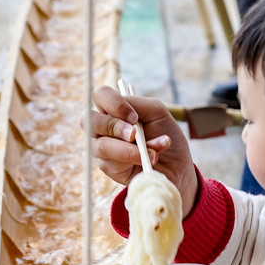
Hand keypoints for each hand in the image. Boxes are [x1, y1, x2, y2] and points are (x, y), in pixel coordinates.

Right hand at [89, 86, 197, 215]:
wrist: (176, 163)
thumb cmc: (163, 133)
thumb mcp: (155, 111)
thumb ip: (137, 104)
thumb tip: (124, 118)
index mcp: (112, 108)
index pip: (100, 95)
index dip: (113, 103)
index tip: (134, 116)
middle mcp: (102, 127)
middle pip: (87, 119)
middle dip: (113, 126)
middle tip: (133, 135)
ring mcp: (102, 148)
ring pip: (101, 146)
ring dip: (129, 150)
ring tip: (153, 153)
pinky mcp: (109, 168)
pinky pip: (114, 164)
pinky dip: (137, 160)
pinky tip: (153, 159)